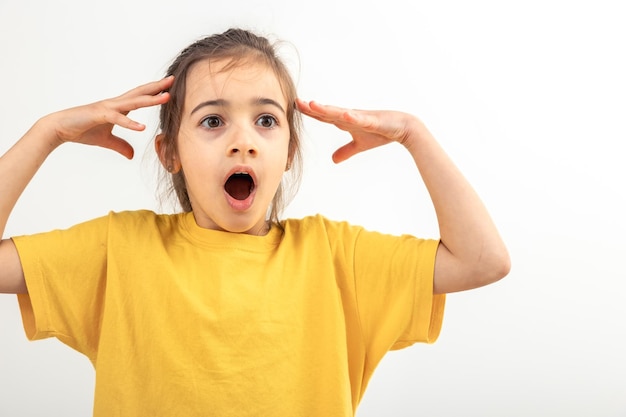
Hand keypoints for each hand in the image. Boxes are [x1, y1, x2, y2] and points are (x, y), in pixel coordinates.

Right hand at [45, 76, 173, 158]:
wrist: (59, 128)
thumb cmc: (81, 130)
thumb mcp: (106, 141)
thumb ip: (120, 146)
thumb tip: (132, 155)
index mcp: (117, 107)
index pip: (140, 97)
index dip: (154, 92)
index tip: (170, 87)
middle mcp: (114, 104)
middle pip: (140, 93)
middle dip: (157, 87)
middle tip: (173, 80)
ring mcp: (107, 108)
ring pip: (132, 102)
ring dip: (150, 100)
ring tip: (166, 97)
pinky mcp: (99, 116)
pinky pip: (117, 118)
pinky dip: (130, 122)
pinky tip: (141, 127)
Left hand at [296, 99, 422, 162]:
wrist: (402, 127)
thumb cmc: (380, 132)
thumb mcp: (359, 145)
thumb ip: (346, 151)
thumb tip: (333, 160)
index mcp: (345, 121)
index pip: (323, 116)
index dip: (310, 112)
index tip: (295, 106)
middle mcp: (350, 116)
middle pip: (327, 112)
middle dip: (312, 108)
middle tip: (296, 102)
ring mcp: (360, 117)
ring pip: (340, 113)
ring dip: (327, 109)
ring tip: (313, 105)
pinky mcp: (372, 121)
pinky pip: (360, 119)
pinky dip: (352, 117)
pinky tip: (344, 114)